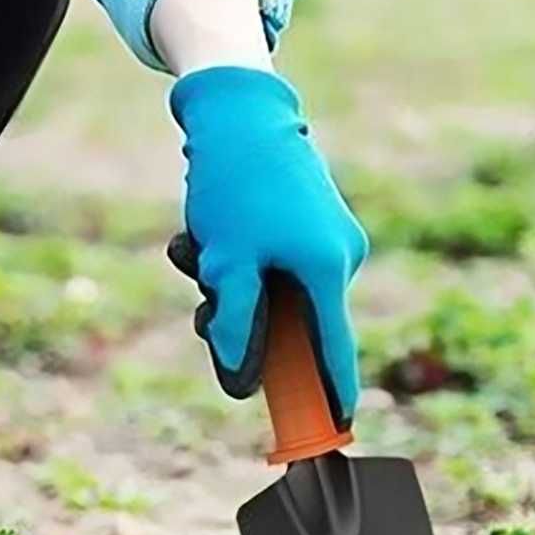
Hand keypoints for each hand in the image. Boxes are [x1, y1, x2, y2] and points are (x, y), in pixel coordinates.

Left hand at [168, 67, 367, 416]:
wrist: (240, 112)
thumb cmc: (236, 186)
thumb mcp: (227, 263)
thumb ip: (235, 325)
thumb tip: (240, 376)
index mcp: (328, 268)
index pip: (335, 347)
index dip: (333, 389)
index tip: (338, 423)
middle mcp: (340, 253)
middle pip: (294, 319)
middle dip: (241, 318)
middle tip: (200, 304)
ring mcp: (328, 233)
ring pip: (276, 288)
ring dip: (231, 282)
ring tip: (194, 248)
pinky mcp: (312, 217)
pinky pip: (276, 259)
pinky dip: (241, 256)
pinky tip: (205, 230)